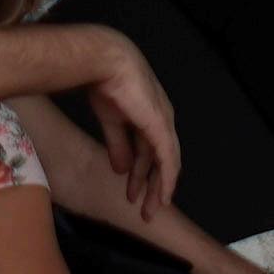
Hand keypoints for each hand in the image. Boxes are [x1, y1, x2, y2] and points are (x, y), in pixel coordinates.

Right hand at [68, 43, 183, 223]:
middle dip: (152, 186)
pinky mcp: (161, 127)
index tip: (135, 192)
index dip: (145, 173)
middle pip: (162, 161)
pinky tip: (164, 197)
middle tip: (145, 210)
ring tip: (149, 209)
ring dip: (158, 188)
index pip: (152, 151)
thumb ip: (118, 145)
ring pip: (167, 164)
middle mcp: (163, 122)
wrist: (105, 63)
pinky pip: (168, 160)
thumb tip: (120, 169)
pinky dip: (167, 180)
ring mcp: (164, 124)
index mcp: (151, 117)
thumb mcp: (112, 121)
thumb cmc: (106, 84)